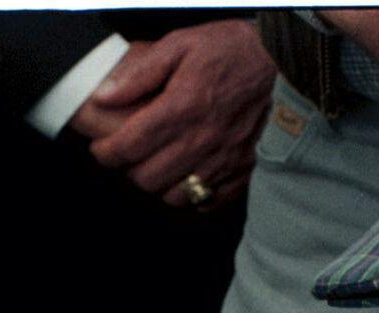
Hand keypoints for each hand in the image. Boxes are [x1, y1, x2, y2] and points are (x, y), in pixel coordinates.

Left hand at [81, 21, 274, 210]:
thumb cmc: (225, 49)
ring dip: (159, 184)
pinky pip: (208, 201)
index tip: (102, 148)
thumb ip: (139, 73)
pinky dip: (192, 196)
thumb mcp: (179, 45)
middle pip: (146, 178)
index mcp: (182, 108)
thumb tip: (104, 97)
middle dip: (129, 169)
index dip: (106, 153)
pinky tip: (186, 176)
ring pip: (173, 196)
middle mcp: (202, 139)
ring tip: (157, 164)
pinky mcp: (241, 167)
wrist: (276, 57)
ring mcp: (223, 158)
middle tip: (130, 154)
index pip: (128, 148)